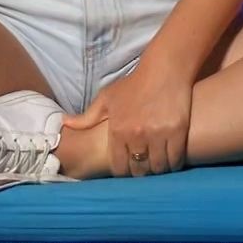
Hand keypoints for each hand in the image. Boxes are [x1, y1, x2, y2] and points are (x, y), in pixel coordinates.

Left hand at [60, 64, 192, 177]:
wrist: (163, 69)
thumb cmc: (134, 84)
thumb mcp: (107, 98)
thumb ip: (87, 117)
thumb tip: (65, 124)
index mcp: (118, 130)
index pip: (118, 167)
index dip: (122, 171)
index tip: (127, 168)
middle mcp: (137, 135)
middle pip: (139, 170)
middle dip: (140, 172)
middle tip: (144, 169)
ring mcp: (158, 134)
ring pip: (158, 167)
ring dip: (158, 169)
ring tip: (158, 165)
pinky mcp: (177, 131)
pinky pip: (175, 159)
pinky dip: (174, 163)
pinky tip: (172, 160)